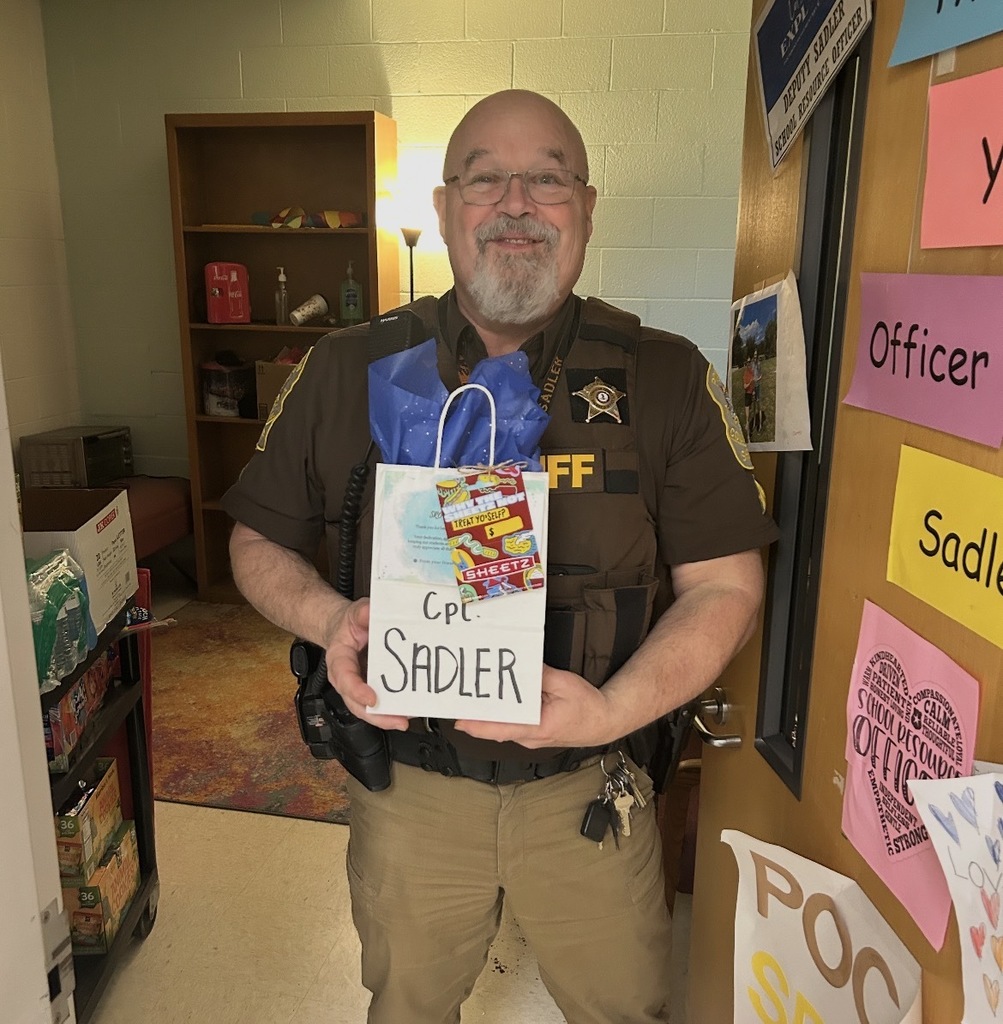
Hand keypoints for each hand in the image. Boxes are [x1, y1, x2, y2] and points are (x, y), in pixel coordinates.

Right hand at [323, 598, 409, 731]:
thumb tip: (370, 611)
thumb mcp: (355, 613)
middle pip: (356, 704)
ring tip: (407, 719)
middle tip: (398, 720)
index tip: (372, 699)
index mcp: (339, 659)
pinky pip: (380, 704)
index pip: (345, 678)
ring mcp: (359, 686)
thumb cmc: (349, 624)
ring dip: (388, 717)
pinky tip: (410, 709)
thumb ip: (362, 612)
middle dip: (377, 716)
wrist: (346, 630)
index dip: (357, 691)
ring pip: (368, 709)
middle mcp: (347, 678)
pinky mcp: (372, 688)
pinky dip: (393, 709)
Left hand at [454, 665, 615, 748]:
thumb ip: (540, 675)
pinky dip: (500, 715)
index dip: (479, 726)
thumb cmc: (588, 706)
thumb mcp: (565, 684)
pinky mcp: (533, 733)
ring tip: (470, 700)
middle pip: (496, 729)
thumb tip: (521, 664)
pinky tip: (493, 702)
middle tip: (456, 703)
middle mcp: (530, 737)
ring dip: (486, 717)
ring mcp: (531, 737)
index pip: (502, 729)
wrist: (605, 721)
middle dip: (476, 717)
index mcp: (538, 727)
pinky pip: (511, 725)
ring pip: (502, 728)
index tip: (460, 720)